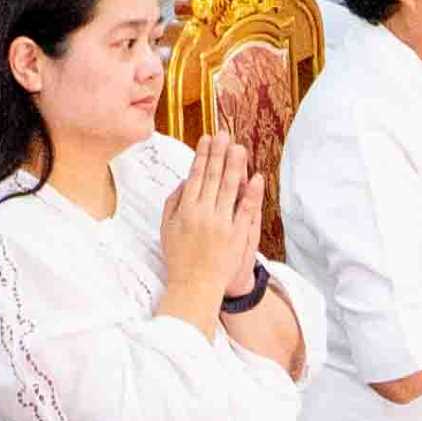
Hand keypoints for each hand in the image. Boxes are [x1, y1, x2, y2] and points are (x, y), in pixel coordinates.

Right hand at [154, 131, 265, 318]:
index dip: (202, 156)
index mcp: (185, 210)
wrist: (194, 286)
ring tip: (238, 147)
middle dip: (219, 153)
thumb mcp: (167, 228)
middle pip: (212, 177)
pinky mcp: (236, 234)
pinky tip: (255, 177)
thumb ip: (173, 202)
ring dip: (234, 165)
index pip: (195, 176)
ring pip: (229, 188)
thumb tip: (185, 181)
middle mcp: (203, 213)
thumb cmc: (179, 257)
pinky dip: (251, 192)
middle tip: (224, 134)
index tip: (207, 139)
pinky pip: (245, 209)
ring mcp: (221, 223)